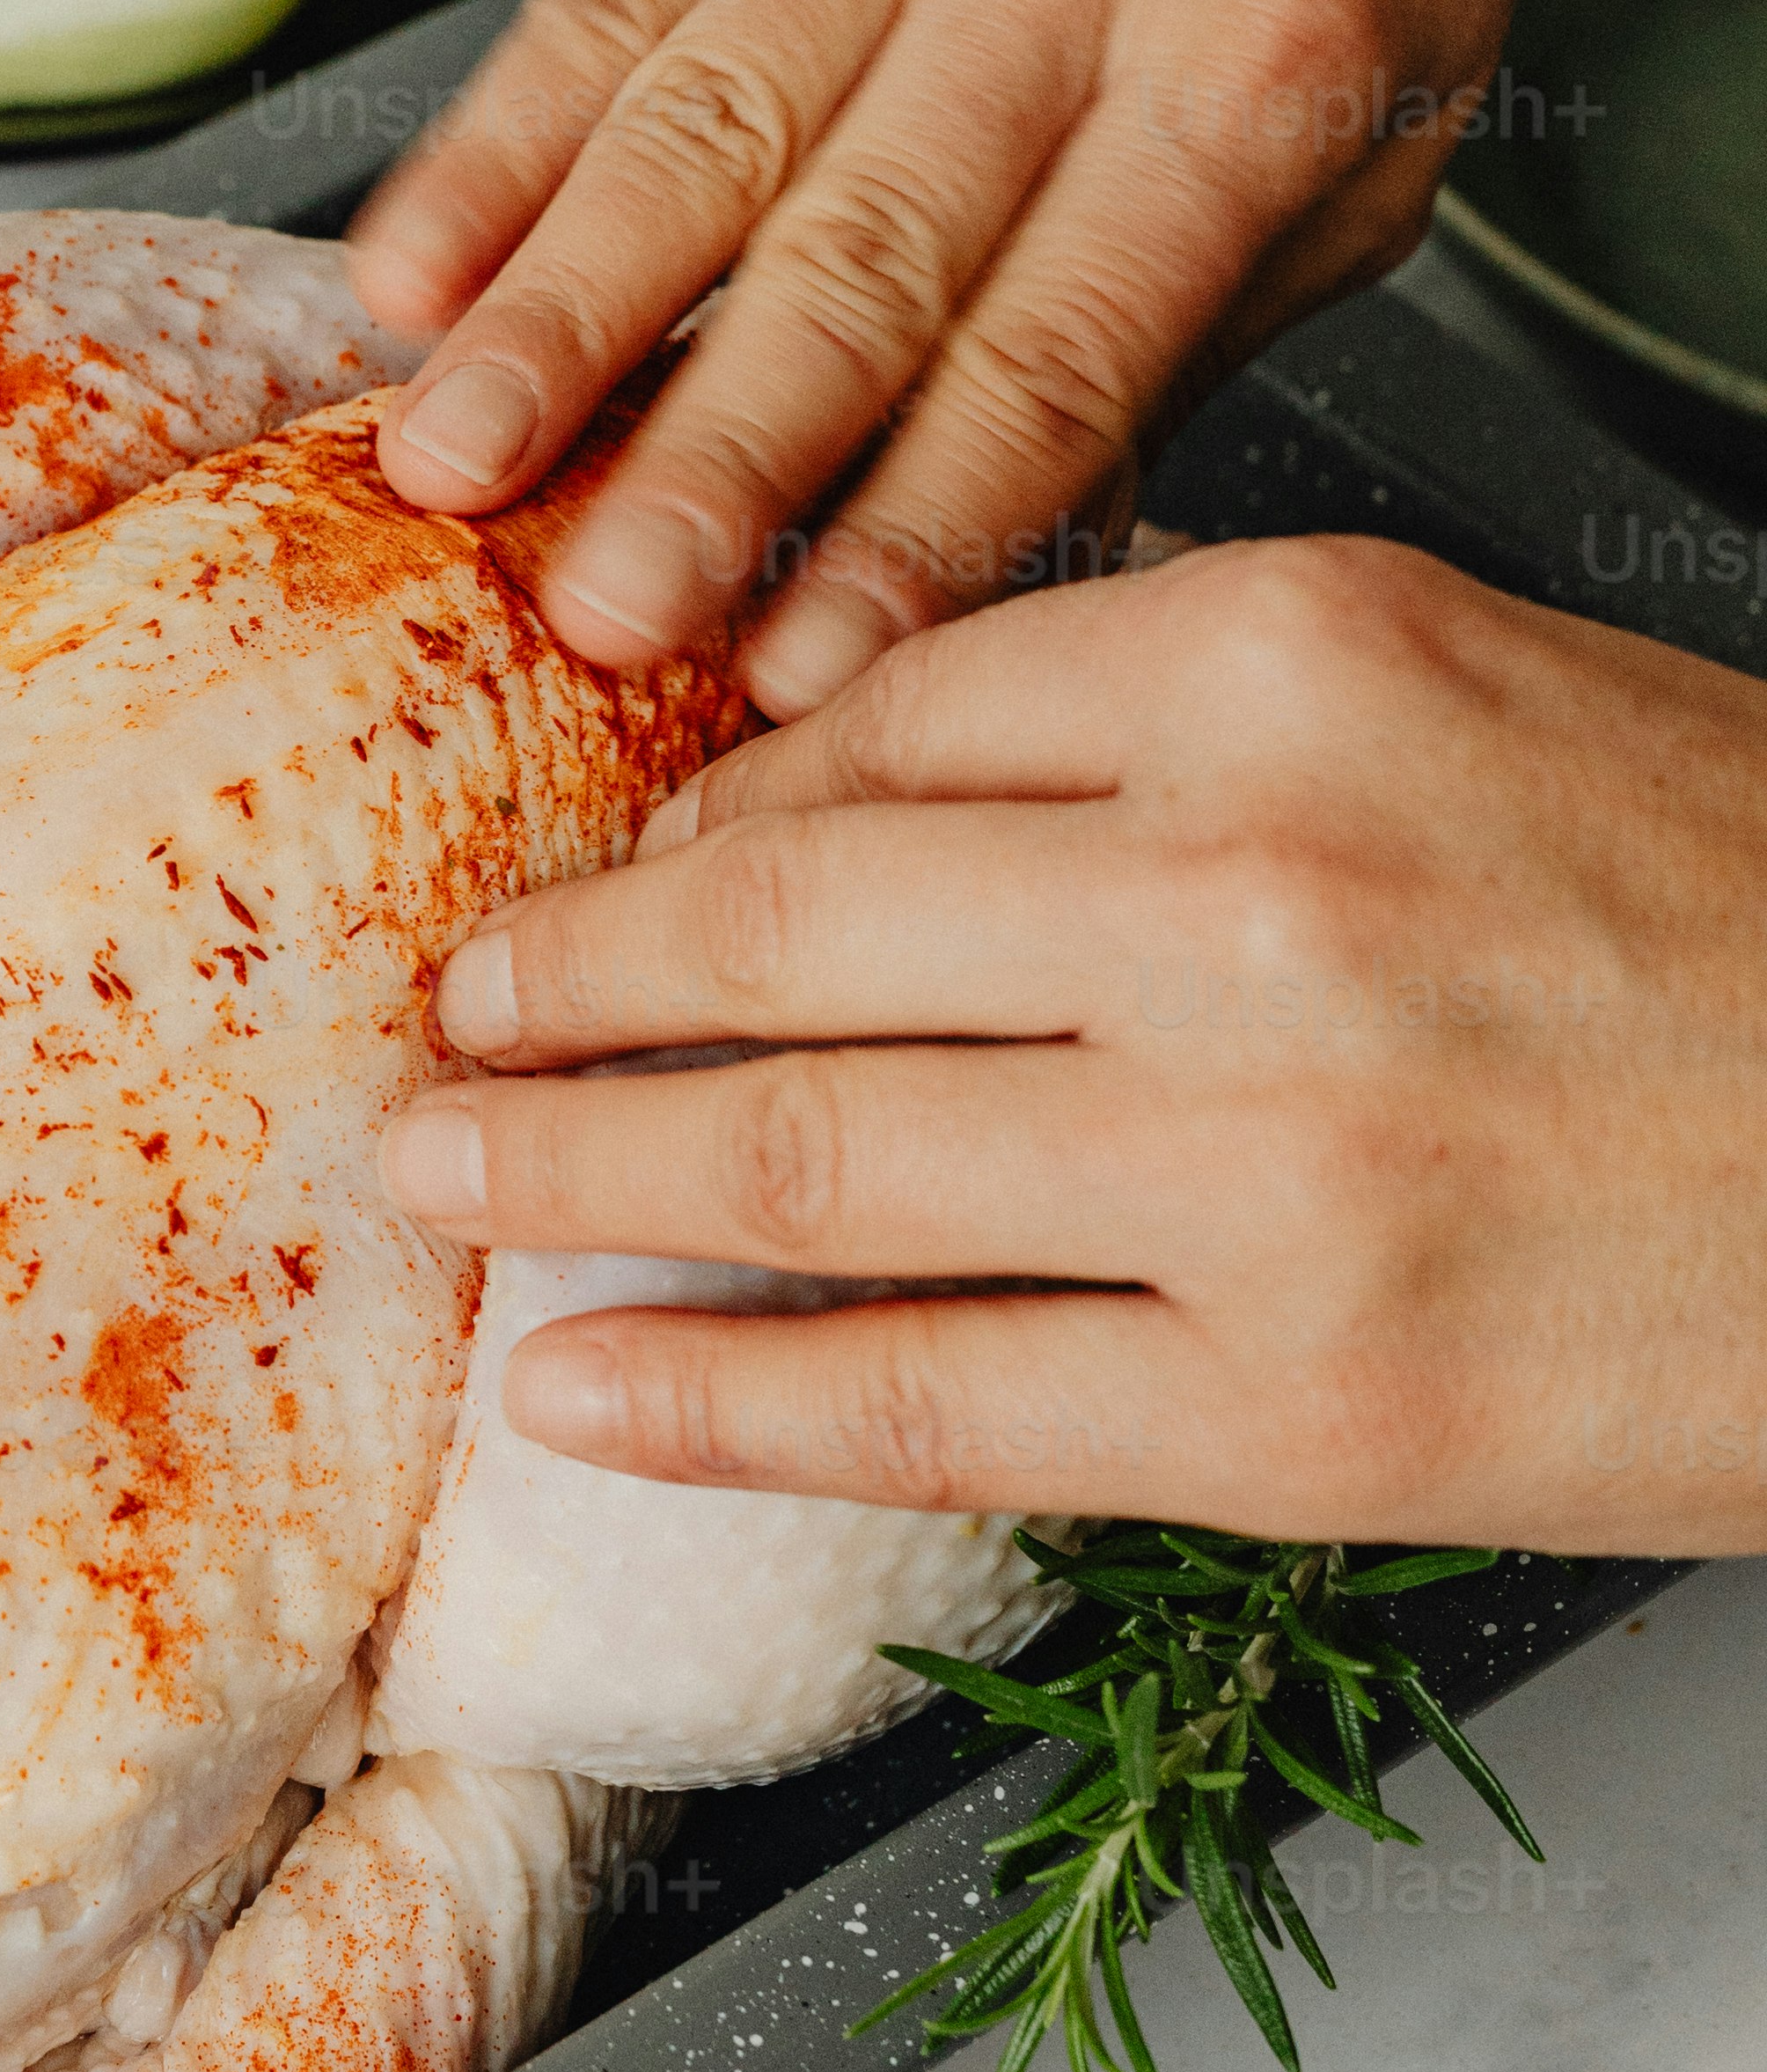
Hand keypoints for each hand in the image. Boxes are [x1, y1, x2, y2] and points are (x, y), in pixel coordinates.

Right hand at [352, 0, 1566, 714]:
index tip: (791, 675)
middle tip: (591, 609)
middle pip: (855, 250)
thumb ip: (1179, 344)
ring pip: (693, 119)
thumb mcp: (1375, 132)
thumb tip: (983, 586)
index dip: (912, 528)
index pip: (1052, 351)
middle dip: (708, 452)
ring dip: (552, 311)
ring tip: (448, 464)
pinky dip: (494, 141)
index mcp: (1256, 63)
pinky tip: (410, 267)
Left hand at [375, 536, 1766, 1554]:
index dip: (699, 806)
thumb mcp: (1480, 696)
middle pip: (782, 920)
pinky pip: (912, 1391)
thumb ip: (1183, 715)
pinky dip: (705, 1391)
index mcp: (1295, 663)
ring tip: (436, 1172)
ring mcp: (1257, 1160)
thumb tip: (866, 783)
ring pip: (800, 1150)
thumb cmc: (1749, 927)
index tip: (604, 862)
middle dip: (560, 974)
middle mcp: (1247, 890)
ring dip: (564, 1166)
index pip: (886, 709)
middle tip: (440, 1006)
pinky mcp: (1289, 1408)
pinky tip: (574, 1383)